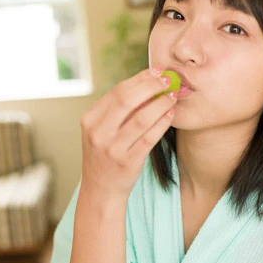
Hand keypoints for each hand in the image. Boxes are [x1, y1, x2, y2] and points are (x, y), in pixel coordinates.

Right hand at [79, 67, 176, 198]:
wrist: (101, 190)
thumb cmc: (105, 156)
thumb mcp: (102, 131)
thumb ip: (118, 110)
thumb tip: (148, 83)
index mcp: (90, 120)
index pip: (117, 92)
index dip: (139, 79)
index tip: (156, 72)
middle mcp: (99, 133)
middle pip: (127, 100)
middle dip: (150, 86)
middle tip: (167, 80)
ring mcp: (112, 148)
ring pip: (141, 118)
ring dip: (160, 103)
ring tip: (172, 95)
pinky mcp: (128, 162)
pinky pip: (150, 137)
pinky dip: (162, 122)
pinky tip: (171, 114)